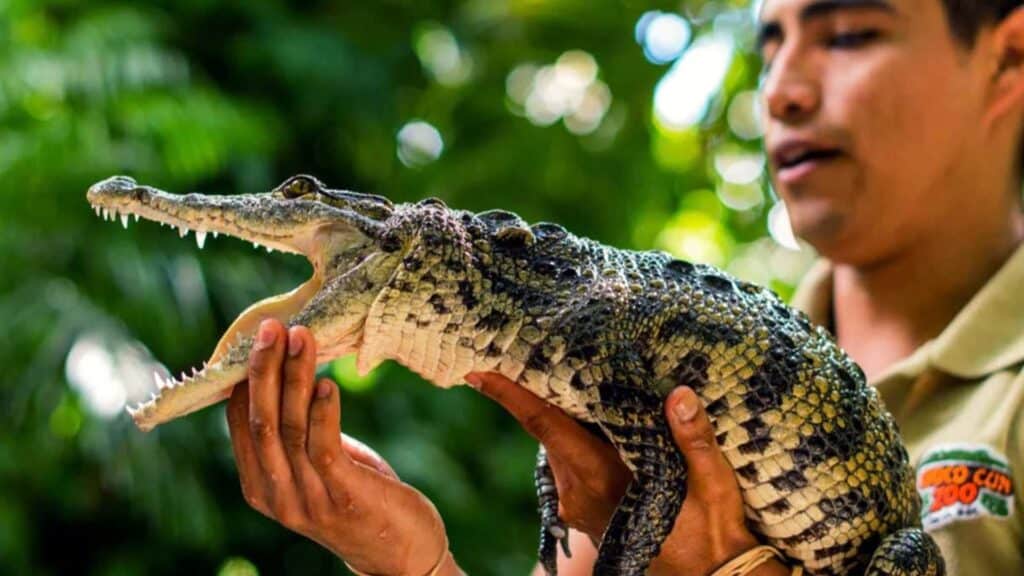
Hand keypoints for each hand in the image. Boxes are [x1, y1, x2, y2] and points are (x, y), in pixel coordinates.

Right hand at [226, 319, 457, 575]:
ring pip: (289, 428)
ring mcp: (306, 499)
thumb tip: (288, 369)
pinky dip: (324, 413)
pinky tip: (329, 383)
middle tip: (271, 326)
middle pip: (260, 420)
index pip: (240, 422)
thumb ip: (298, 430)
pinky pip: (323, 448)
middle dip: (263, 369)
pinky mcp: (343, 497)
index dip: (246, 376)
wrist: (401, 554)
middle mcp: (275, 494)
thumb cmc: (359, 496)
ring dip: (294, 378)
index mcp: (260, 485)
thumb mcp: (317, 464)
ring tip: (302, 338)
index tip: (258, 334)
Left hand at [468, 372, 787, 575]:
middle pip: (546, 429)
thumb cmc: (712, 532)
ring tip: (568, 374)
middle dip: (537, 392)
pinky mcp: (584, 510)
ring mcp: (577, 505)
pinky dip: (572, 437)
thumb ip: (695, 441)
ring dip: (559, 415)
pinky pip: (567, 462)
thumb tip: (680, 395)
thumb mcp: (714, 485)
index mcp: (600, 478)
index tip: (477, 373)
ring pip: (556, 446)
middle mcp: (577, 492)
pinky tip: (593, 417)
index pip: (545, 426)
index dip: (510, 397)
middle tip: (529, 349)